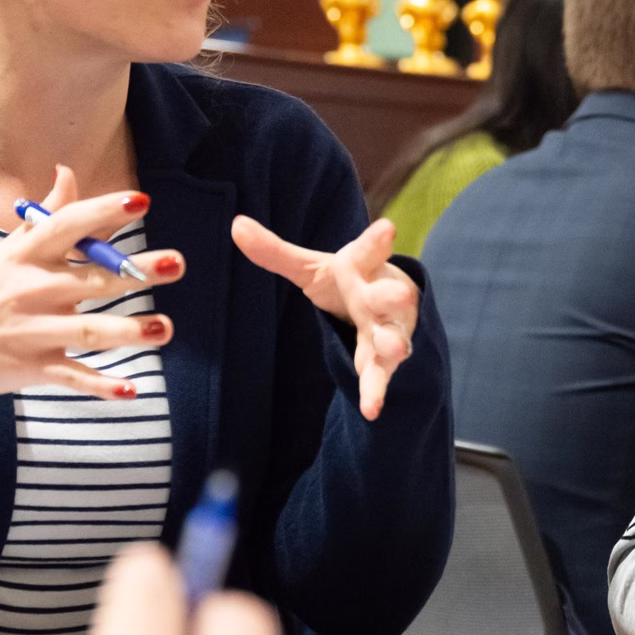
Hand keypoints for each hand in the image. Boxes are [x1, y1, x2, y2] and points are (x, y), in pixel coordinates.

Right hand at [0, 166, 185, 408]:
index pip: (68, 225)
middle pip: (91, 280)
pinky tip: (131, 390)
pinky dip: (100, 387)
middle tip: (177, 262)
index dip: (103, 211)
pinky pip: (73, 377)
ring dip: (129, 331)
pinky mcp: (35, 368)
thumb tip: (68, 172)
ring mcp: (34, 332)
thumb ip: (46, 214)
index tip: (141, 201)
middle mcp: (32, 290)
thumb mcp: (9, 248)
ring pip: (88, 332)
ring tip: (165, 328)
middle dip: (136, 272)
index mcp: (27, 254)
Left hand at [232, 215, 418, 420]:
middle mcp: (381, 295)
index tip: (386, 229)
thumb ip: (277, 252)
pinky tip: (371, 410)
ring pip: (392, 335)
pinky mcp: (384, 358)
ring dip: (393, 343)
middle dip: (393, 295)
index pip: (370, 251)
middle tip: (399, 293)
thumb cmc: (348, 283)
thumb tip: (235, 224)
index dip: (377, 241)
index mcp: (364, 267)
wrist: (389, 307)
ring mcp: (388, 328)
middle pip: (388, 294)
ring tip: (394, 349)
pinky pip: (380, 375)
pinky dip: (376, 391)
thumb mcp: (313, 268)